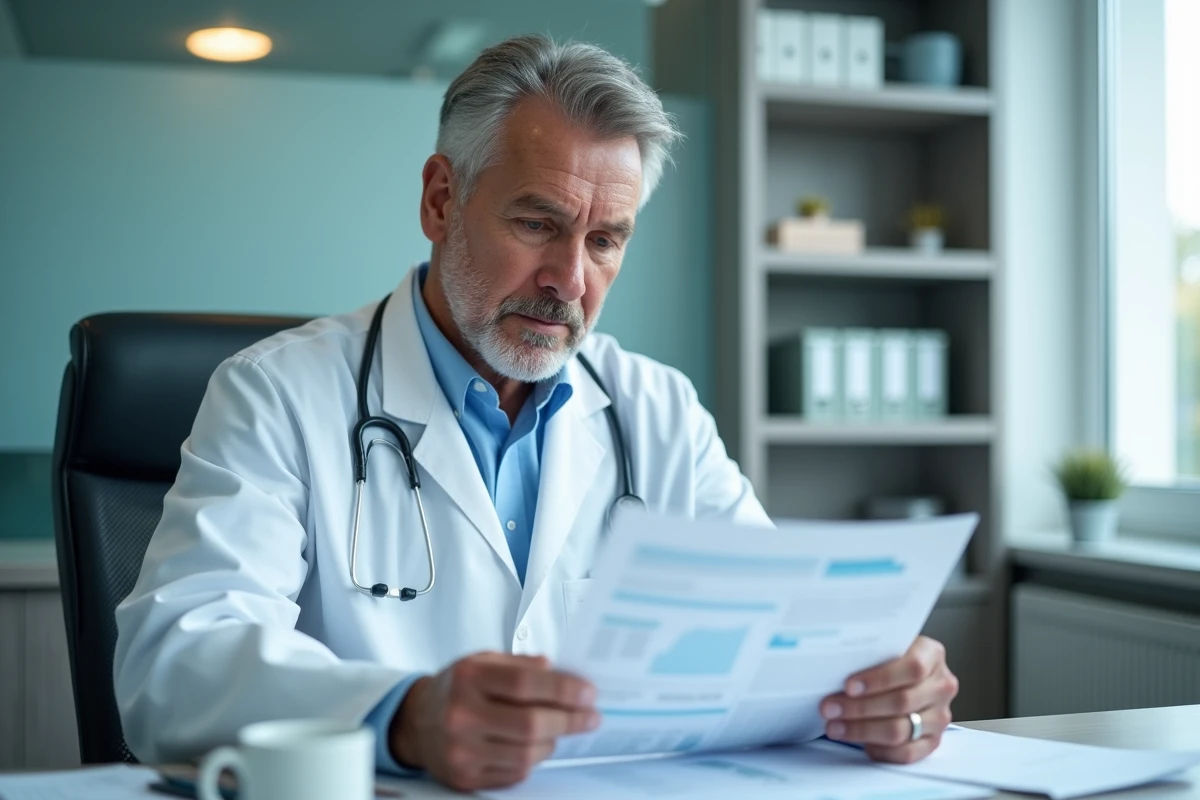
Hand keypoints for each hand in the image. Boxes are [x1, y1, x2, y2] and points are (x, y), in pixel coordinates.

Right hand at [389, 652, 599, 790]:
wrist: (417, 722)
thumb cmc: (456, 688)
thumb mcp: (483, 661)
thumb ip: (520, 664)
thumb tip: (558, 671)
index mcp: (468, 678)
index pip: (525, 684)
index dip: (563, 690)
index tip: (588, 693)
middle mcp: (461, 715)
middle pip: (530, 724)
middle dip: (569, 720)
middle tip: (590, 716)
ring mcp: (461, 750)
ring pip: (526, 754)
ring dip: (552, 742)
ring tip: (558, 729)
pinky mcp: (465, 777)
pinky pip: (515, 774)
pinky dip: (532, 760)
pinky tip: (533, 746)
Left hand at [820, 636, 957, 763]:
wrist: (907, 677)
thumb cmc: (889, 660)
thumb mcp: (885, 647)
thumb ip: (871, 654)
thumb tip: (835, 667)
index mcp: (932, 655)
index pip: (912, 667)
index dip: (879, 679)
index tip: (849, 686)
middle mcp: (941, 686)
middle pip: (902, 702)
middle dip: (860, 707)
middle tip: (830, 708)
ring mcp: (939, 716)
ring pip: (901, 730)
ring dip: (862, 730)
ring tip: (835, 727)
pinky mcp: (933, 741)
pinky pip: (906, 753)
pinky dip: (880, 749)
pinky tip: (860, 743)